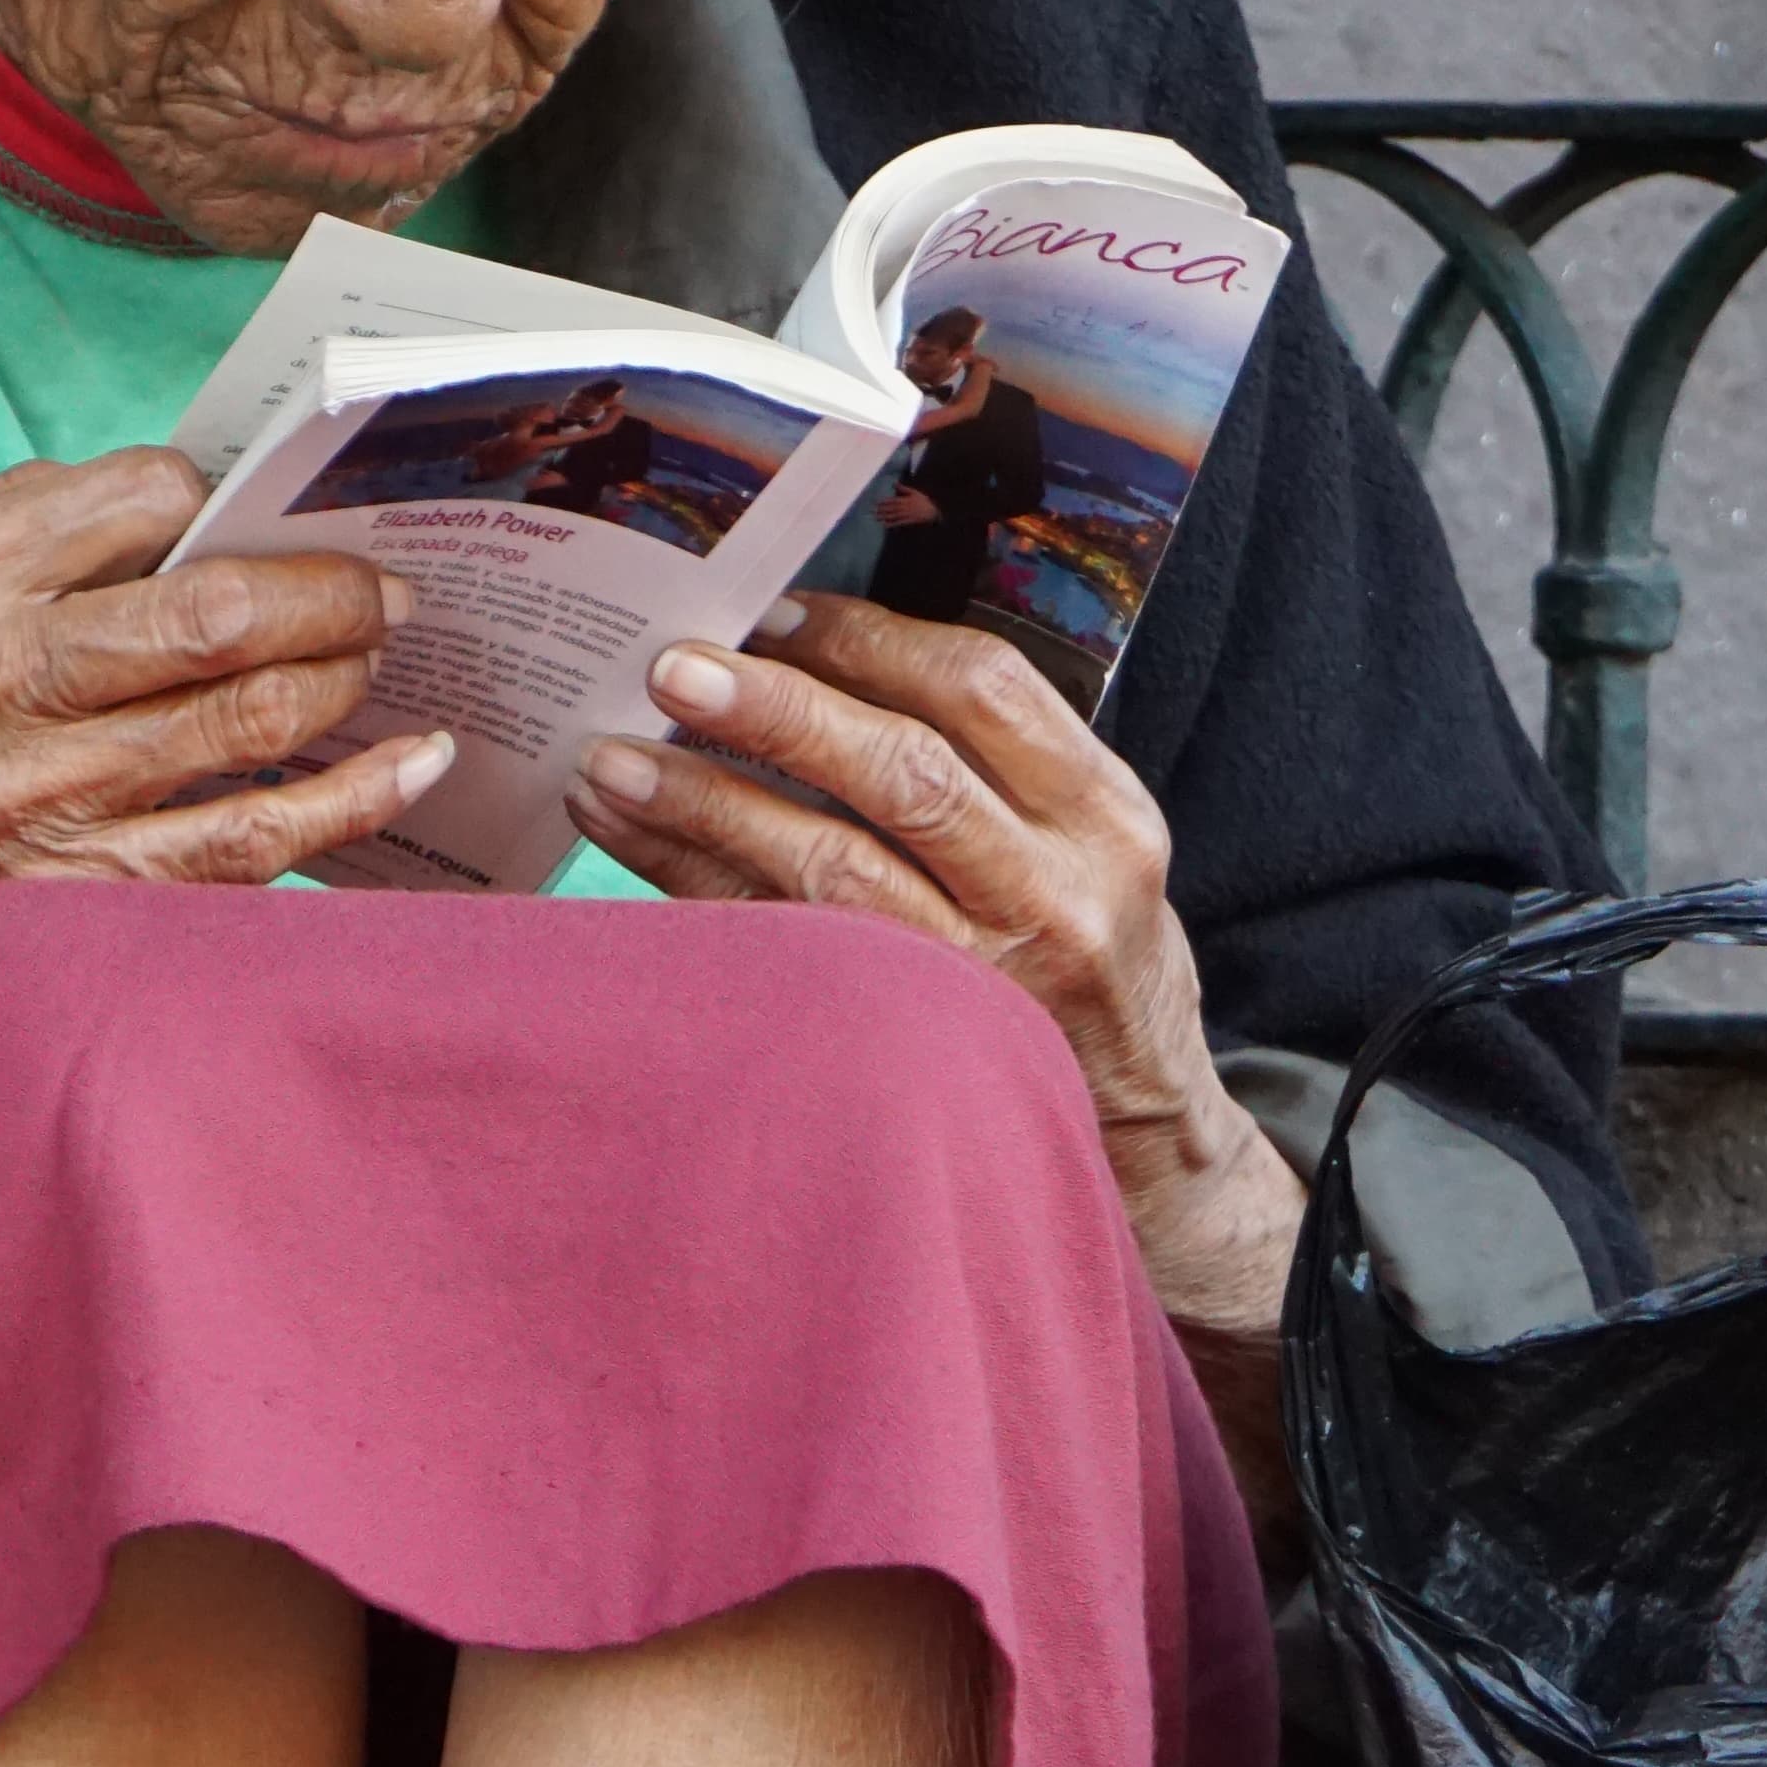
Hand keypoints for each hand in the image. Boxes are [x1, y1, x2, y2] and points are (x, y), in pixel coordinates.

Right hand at [0, 447, 454, 1116]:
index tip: (260, 505)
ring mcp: (44, 801)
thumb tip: (160, 508)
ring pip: (251, 720)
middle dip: (330, 583)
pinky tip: (413, 767)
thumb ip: (3, 543)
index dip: (218, 494)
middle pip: (220, 608)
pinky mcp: (77, 896)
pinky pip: (250, 845)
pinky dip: (349, 800)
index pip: (134, 498)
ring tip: (395, 648)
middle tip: (384, 577)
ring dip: (349, 675)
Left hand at [564, 589, 1309, 1552]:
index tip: (773, 614)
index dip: (868, 642)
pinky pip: (796, 961)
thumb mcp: (1096, 855)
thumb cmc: (1094, 976)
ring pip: (835, 872)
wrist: (1153, 1152)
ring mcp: (991, 984)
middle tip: (669, 668)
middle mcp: (1059, 894)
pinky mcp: (922, 1055)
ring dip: (711, 809)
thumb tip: (827, 666)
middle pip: (902, 772)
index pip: (984, 689)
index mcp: (1108, 816)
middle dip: (776, 712)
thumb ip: (1002, 771)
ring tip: (613, 764)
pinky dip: (709, 900)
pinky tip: (640, 857)